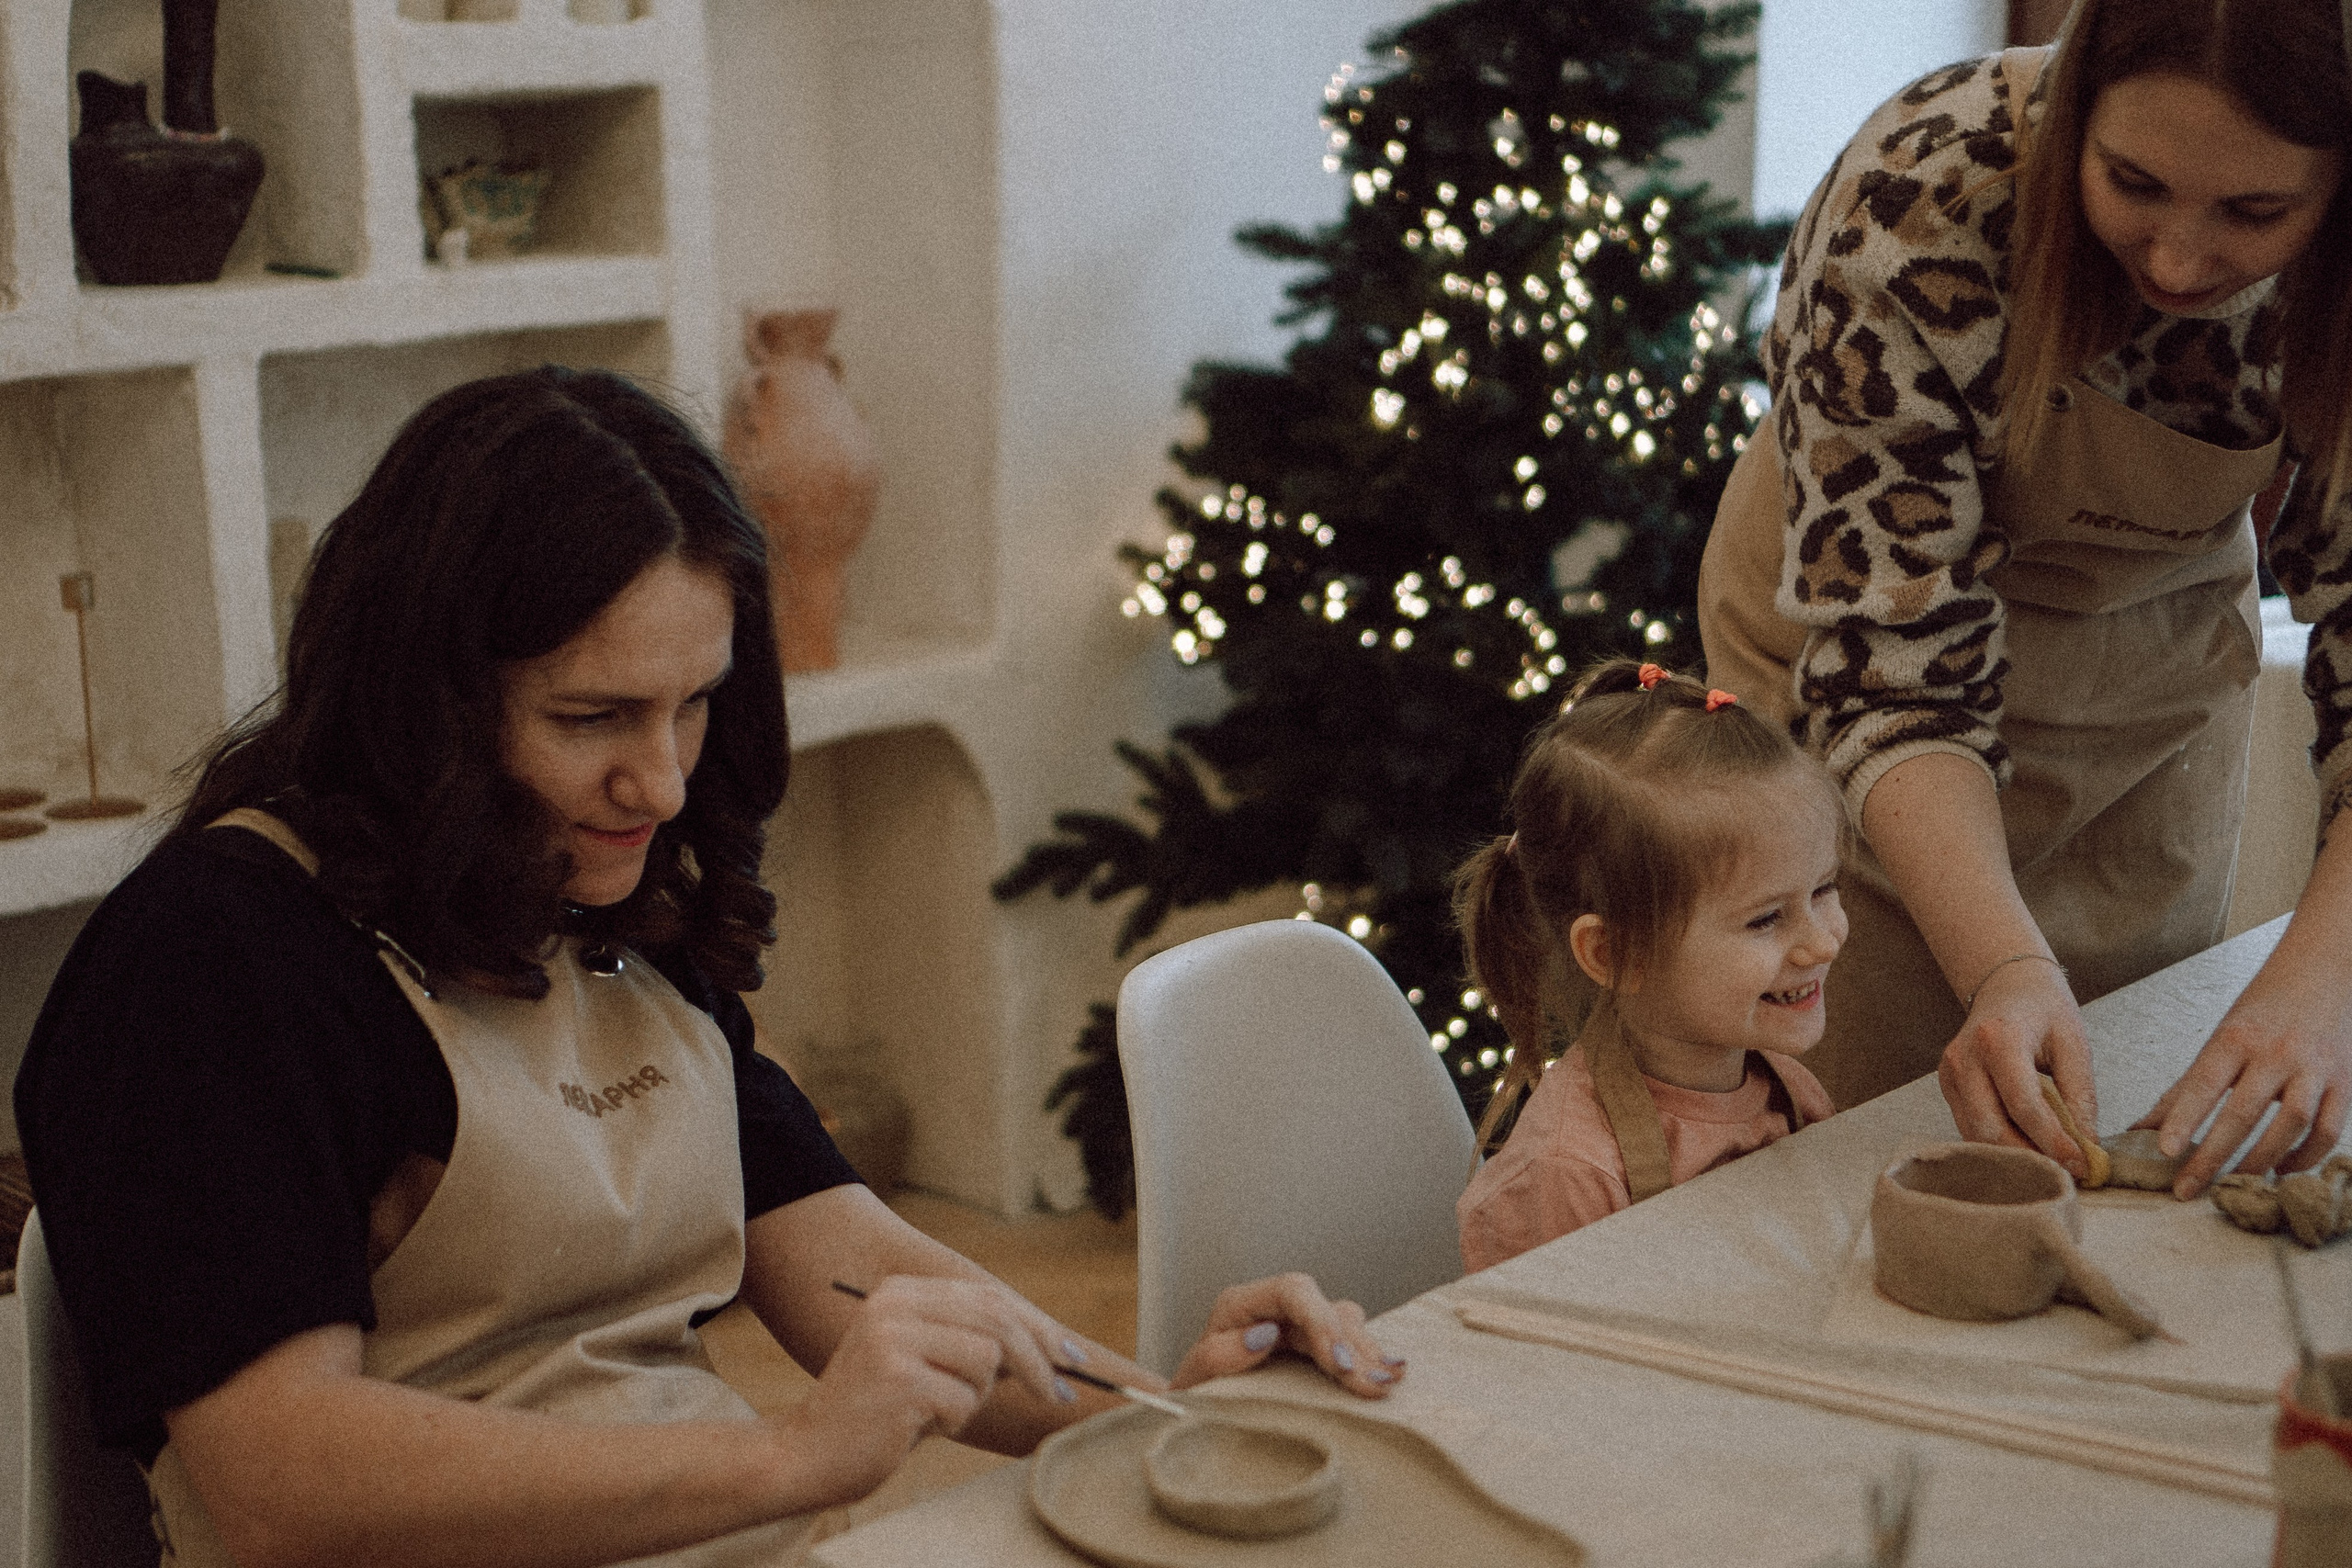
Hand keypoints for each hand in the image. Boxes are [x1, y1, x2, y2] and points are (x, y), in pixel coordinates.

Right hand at [783, 1275, 1079, 1502]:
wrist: (806, 1454)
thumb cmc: (875, 1414)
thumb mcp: (922, 1361)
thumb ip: (970, 1341)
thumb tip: (1049, 1345)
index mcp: (902, 1291)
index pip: (990, 1297)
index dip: (1037, 1327)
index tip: (1070, 1356)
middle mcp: (895, 1304)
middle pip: (997, 1321)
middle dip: (1037, 1362)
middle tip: (1058, 1396)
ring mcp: (894, 1339)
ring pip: (986, 1362)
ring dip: (974, 1397)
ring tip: (935, 1410)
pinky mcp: (898, 1379)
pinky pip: (962, 1400)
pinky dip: (952, 1421)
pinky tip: (915, 1426)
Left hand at [1168, 1273, 1400, 1399]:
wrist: (1194, 1414)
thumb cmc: (1193, 1394)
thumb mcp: (1196, 1378)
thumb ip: (1220, 1354)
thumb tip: (1266, 1334)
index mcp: (1242, 1304)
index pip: (1292, 1291)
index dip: (1321, 1321)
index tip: (1339, 1364)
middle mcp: (1274, 1308)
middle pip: (1325, 1308)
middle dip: (1353, 1346)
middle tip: (1375, 1384)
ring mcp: (1297, 1326)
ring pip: (1344, 1322)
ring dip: (1368, 1352)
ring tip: (1389, 1380)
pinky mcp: (1314, 1347)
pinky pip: (1350, 1342)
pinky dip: (1369, 1357)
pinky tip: (1390, 1373)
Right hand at [1937, 958, 2099, 1181]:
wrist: (2008, 985)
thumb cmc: (2045, 1010)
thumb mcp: (2074, 1045)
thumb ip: (2080, 1097)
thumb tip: (2087, 1149)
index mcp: (1997, 1039)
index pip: (2023, 1105)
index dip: (2054, 1142)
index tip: (2083, 1167)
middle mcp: (1964, 1058)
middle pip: (1990, 1127)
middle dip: (2030, 1157)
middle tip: (2067, 1174)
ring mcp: (1949, 1073)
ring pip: (1976, 1134)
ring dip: (2014, 1156)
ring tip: (2051, 1165)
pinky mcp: (1947, 1085)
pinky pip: (1970, 1127)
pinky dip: (2000, 1144)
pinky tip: (2029, 1148)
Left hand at [2134, 987, 2351, 1198]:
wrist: (2323, 971)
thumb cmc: (2263, 1009)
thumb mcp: (2219, 1038)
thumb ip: (2185, 1087)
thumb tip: (2142, 1128)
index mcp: (2235, 1038)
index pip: (2203, 1083)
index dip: (2183, 1118)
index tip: (2164, 1150)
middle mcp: (2276, 1053)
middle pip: (2243, 1112)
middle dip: (2212, 1156)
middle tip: (2187, 1188)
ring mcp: (2314, 1069)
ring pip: (2290, 1124)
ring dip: (2260, 1160)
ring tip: (2233, 1184)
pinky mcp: (2345, 1083)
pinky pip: (2328, 1130)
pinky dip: (2304, 1157)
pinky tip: (2280, 1169)